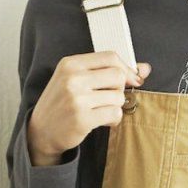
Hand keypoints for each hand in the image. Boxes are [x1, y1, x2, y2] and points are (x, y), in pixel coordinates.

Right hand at [27, 53, 150, 164]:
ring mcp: (77, 99)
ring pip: (118, 97)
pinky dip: (113, 119)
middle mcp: (72, 78)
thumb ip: (108, 71)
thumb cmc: (63, 102)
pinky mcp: (82, 119)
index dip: (126, 68)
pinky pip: (114, 114)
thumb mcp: (77, 79)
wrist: (42, 131)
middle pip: (117, 75)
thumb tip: (145, 68)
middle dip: (120, 89)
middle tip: (109, 98)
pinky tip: (103, 121)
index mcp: (70, 63)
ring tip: (102, 111)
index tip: (130, 80)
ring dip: (116, 106)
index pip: (110, 56)